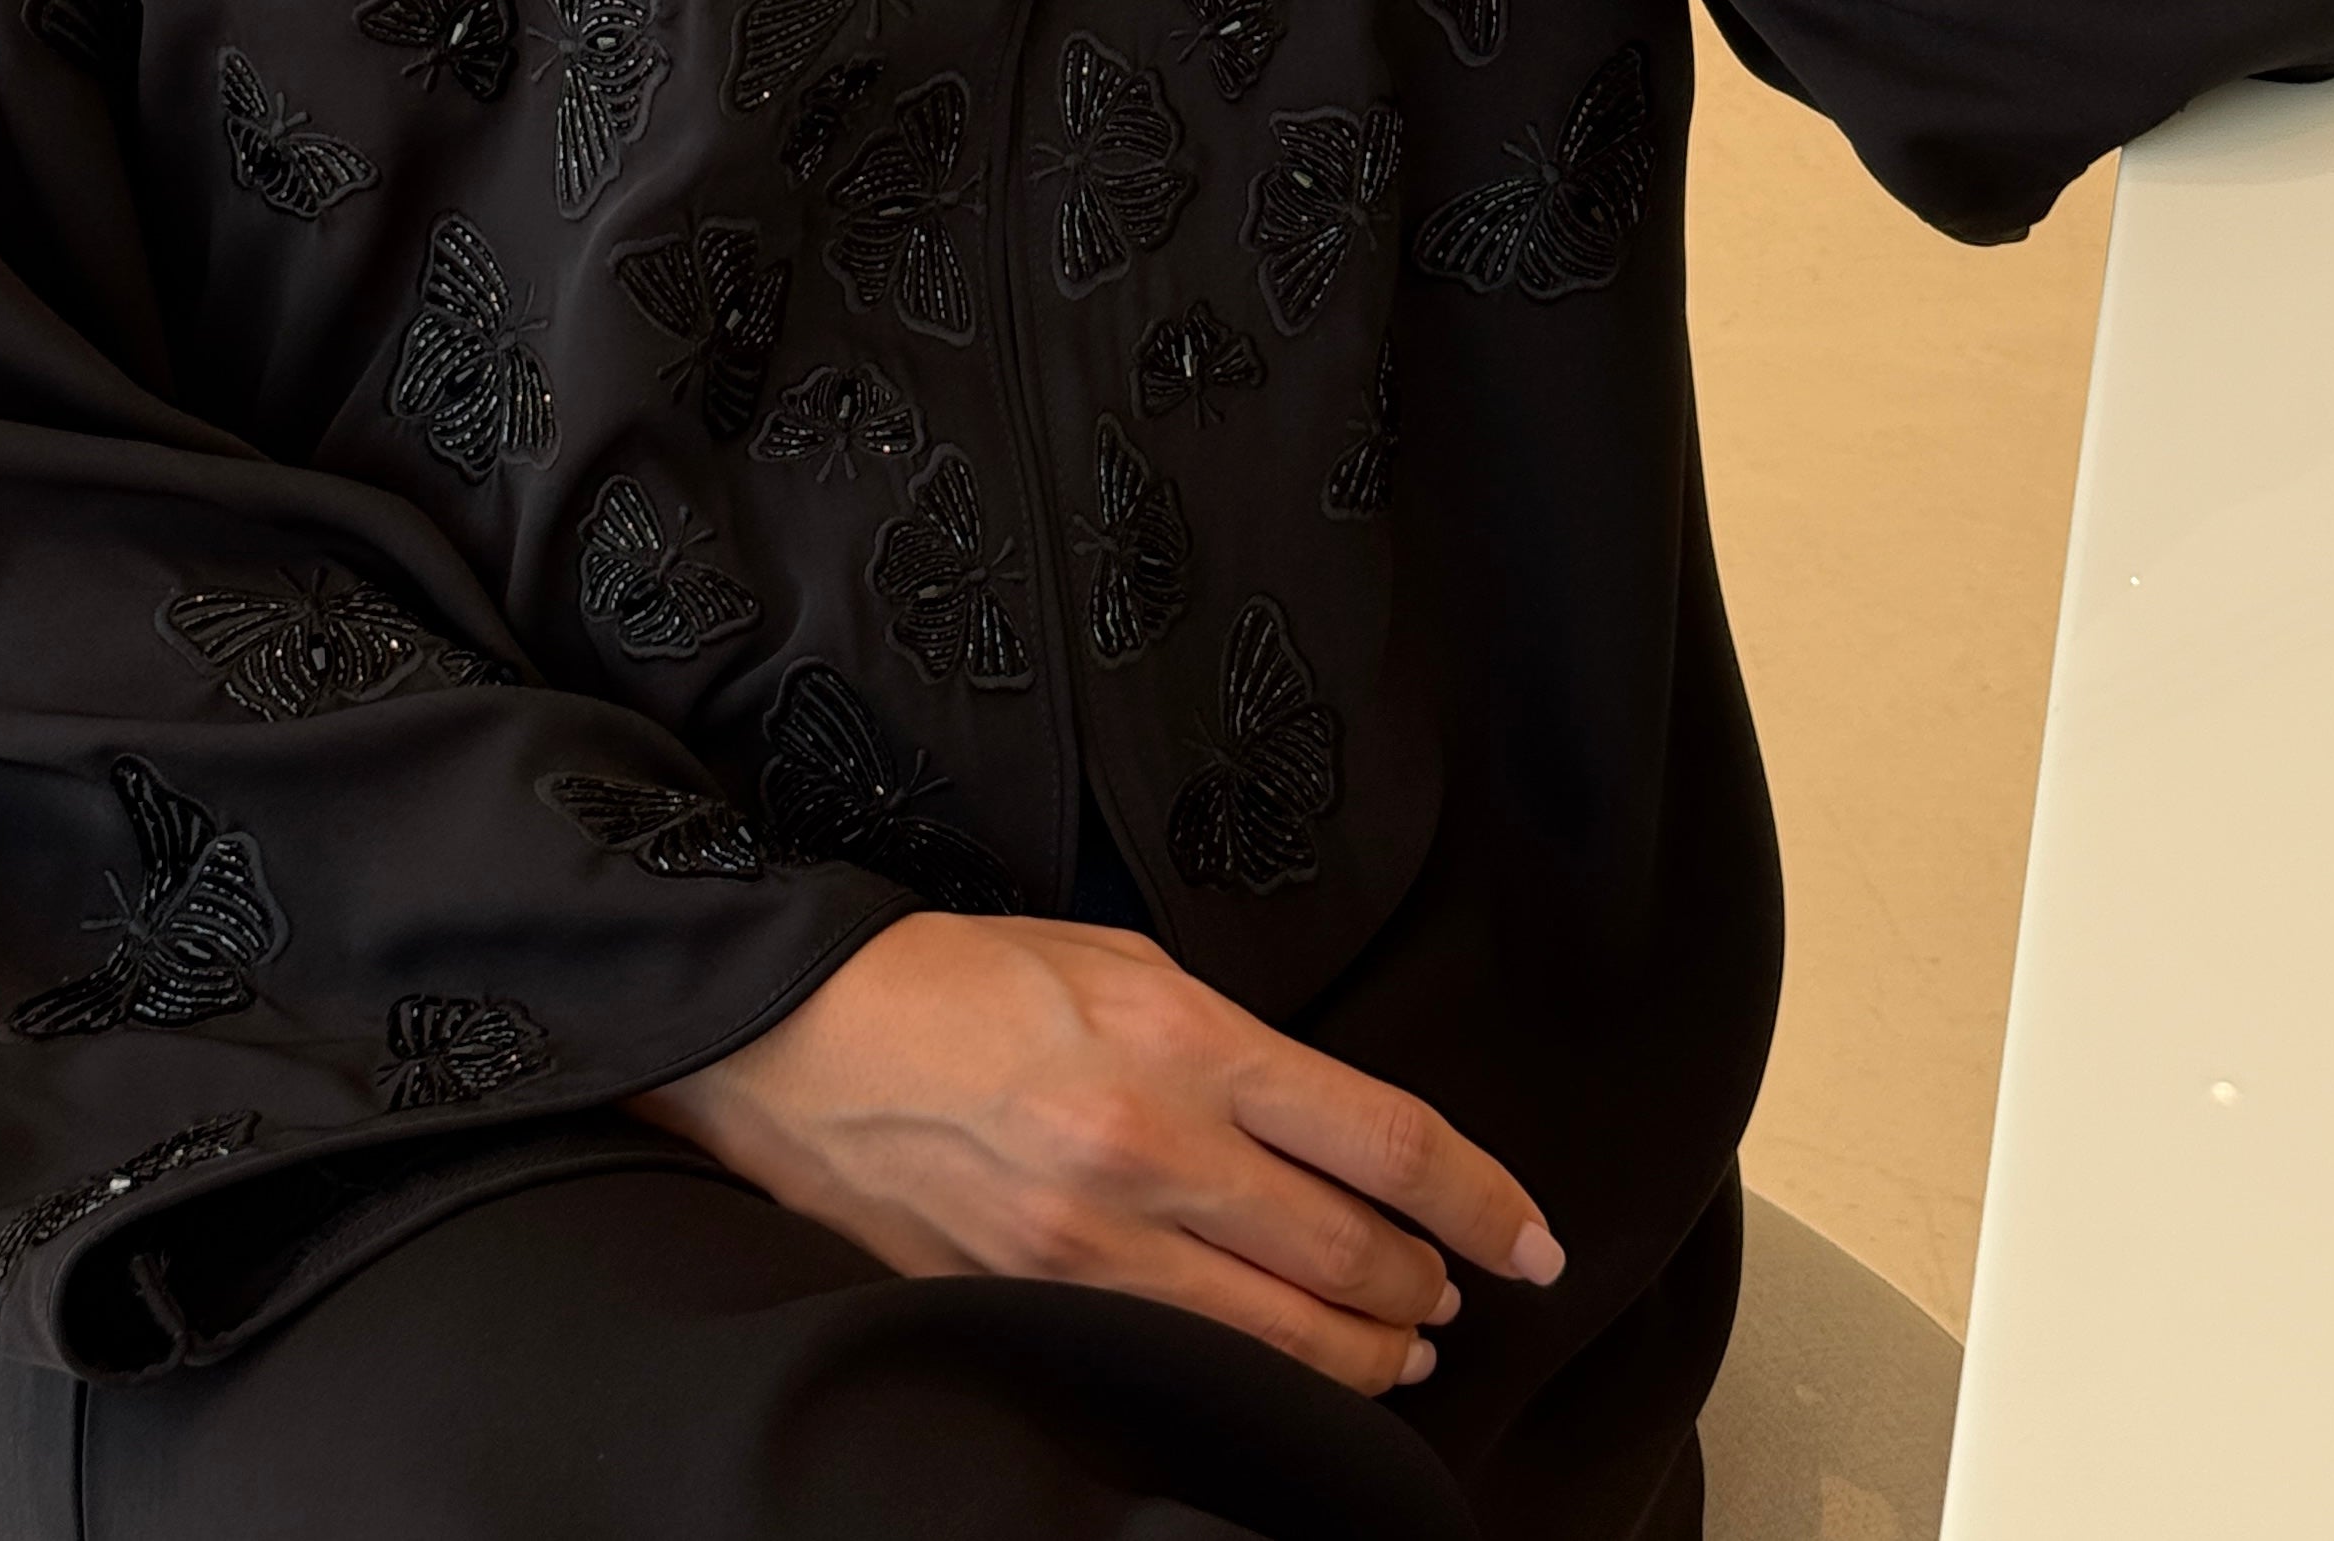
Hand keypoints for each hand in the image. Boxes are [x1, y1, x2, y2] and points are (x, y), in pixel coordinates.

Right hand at [626, 909, 1562, 1396]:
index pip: (1389, 1141)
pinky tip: (1287, 1365)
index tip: (1534, 1240)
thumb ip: (1233, 1046)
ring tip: (1400, 1342)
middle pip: (1357, 1255)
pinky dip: (1263, 1374)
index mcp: (1183, 1037)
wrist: (799, 1042)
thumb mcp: (1123, 959)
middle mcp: (1153, 1150)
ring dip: (1369, 1350)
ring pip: (1289, 1339)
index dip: (1486, 1202)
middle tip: (1456, 1289)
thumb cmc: (963, 977)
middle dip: (1431, 1285)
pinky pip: (1192, 1364)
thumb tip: (1329, 1127)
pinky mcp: (1043, 1306)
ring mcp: (1095, 1246)